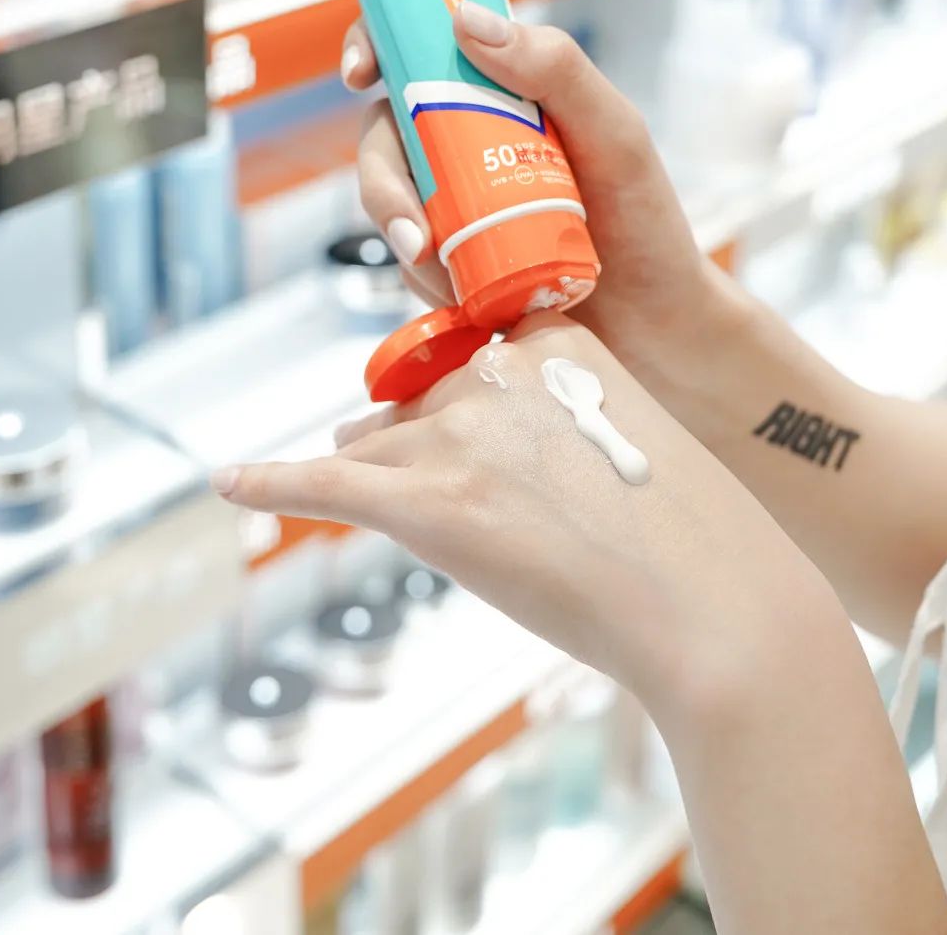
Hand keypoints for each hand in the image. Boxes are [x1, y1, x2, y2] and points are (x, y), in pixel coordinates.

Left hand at [213, 315, 825, 726]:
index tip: (478, 443)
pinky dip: (272, 483)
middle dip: (419, 452)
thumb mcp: (627, 435)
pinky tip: (230, 482)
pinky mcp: (427, 504)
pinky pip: (327, 485)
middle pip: (416, 408)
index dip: (462, 410)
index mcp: (552, 340)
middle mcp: (496, 373)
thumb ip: (549, 417)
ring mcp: (459, 436)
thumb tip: (472, 438)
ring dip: (379, 482)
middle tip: (472, 506)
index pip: (468, 362)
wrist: (716, 605)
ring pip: (380, 452)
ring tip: (399, 505)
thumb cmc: (687, 534)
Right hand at [341, 4, 737, 398]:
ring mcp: (454, 201)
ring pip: (389, 202)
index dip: (374, 45)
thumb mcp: (613, 130)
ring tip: (455, 283)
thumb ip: (553, 67)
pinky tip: (465, 302)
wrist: (656, 324)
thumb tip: (465, 19)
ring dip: (406, 242)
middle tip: (413, 235)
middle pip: (385, 134)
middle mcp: (466, 138)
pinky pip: (409, 264)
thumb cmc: (644, 218)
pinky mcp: (451, 261)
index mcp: (501, 91)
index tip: (361, 74)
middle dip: (384, 185)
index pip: (420, 47)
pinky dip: (426, 283)